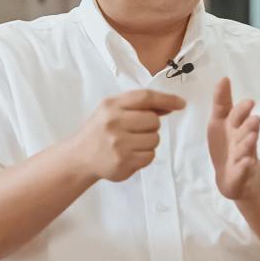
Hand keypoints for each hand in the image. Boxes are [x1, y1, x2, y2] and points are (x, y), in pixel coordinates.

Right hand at [70, 89, 185, 181]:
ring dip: (148, 142)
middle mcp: (114, 123)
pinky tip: (129, 154)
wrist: (78, 157)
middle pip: (154, 120)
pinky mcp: (122, 162)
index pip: (146, 97)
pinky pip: (150, 156)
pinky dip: (144, 156)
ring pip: (155, 139)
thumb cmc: (100, 130)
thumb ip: (139, 106)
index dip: (167, 99)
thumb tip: (170, 106)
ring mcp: (118, 144)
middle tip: (136, 130)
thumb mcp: (112, 110)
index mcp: (111, 105)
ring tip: (131, 143)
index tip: (181, 104)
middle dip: (151, 126)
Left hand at [208, 77, 259, 199]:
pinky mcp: (241, 171)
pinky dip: (245, 166)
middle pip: (246, 129)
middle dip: (250, 124)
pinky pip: (243, 169)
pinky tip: (247, 162)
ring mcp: (242, 155)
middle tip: (255, 119)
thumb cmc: (225, 142)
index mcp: (235, 124)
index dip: (243, 109)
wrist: (231, 174)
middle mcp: (241, 138)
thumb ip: (221, 100)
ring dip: (249, 142)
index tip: (250, 102)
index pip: (238, 113)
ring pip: (246, 148)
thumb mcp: (219, 120)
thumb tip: (224, 77)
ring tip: (251, 138)